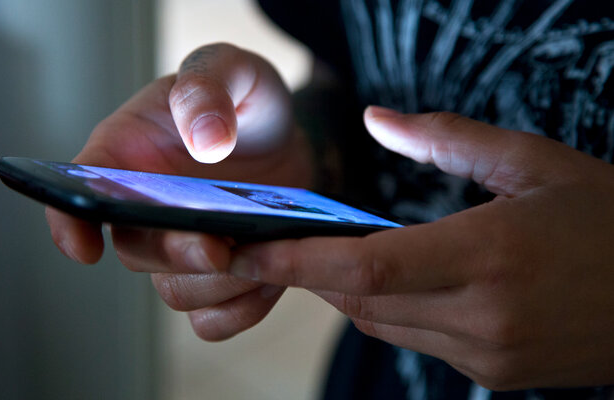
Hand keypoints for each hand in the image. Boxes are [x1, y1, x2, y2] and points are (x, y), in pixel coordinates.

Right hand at [45, 43, 308, 339]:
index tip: (84, 248)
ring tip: (261, 252)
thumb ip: (208, 87)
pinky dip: (243, 307)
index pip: (76, 193)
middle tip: (215, 245)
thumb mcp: (230, 69)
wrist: (285, 136)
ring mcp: (181, 246)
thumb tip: (205, 140)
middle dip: (174, 254)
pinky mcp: (220, 273)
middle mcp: (144, 209)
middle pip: (136, 251)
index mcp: (126, 155)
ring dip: (216, 284)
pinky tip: (271, 276)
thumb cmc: (243, 98)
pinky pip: (216, 316)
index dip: (68, 224)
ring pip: (176, 292)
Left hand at [226, 107, 613, 389]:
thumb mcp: (535, 163)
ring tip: (340, 251)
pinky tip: (402, 280)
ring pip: (382, 323)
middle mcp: (483, 315)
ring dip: (351, 288)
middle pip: (360, 297)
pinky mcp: (494, 375)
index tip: (246, 248)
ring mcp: (488, 355)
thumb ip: (447, 139)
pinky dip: (392, 309)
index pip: (366, 265)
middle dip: (312, 270)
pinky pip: (416, 340)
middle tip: (281, 239)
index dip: (296, 259)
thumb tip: (378, 120)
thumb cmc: (609, 220)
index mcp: (491, 255)